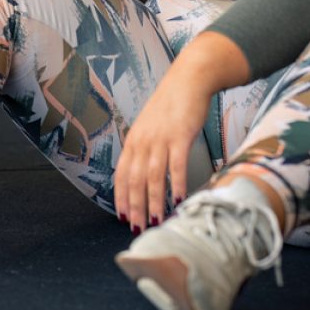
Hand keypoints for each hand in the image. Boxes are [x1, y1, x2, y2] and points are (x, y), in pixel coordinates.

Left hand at [113, 32, 249, 230]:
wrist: (187, 81)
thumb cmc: (170, 107)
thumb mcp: (150, 128)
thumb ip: (145, 149)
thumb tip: (143, 175)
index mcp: (133, 140)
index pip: (121, 174)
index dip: (121, 197)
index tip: (123, 217)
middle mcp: (142, 141)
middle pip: (134, 180)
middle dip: (136, 207)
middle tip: (138, 229)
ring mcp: (160, 138)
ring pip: (153, 176)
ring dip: (154, 202)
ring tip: (158, 222)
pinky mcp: (180, 135)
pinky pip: (176, 165)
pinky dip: (176, 184)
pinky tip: (178, 200)